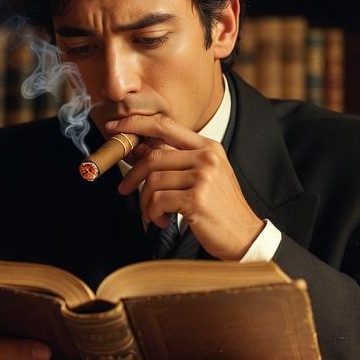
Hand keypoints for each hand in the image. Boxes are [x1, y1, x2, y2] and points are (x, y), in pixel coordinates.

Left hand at [107, 114, 264, 260]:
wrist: (244, 235)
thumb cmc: (220, 208)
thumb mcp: (205, 176)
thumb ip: (178, 160)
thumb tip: (140, 149)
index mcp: (208, 146)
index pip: (165, 124)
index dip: (136, 123)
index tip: (115, 128)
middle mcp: (207, 157)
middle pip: (153, 156)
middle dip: (133, 175)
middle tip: (125, 189)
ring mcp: (203, 177)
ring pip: (153, 179)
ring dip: (145, 201)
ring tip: (152, 212)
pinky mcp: (196, 198)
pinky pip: (158, 199)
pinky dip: (153, 212)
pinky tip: (162, 220)